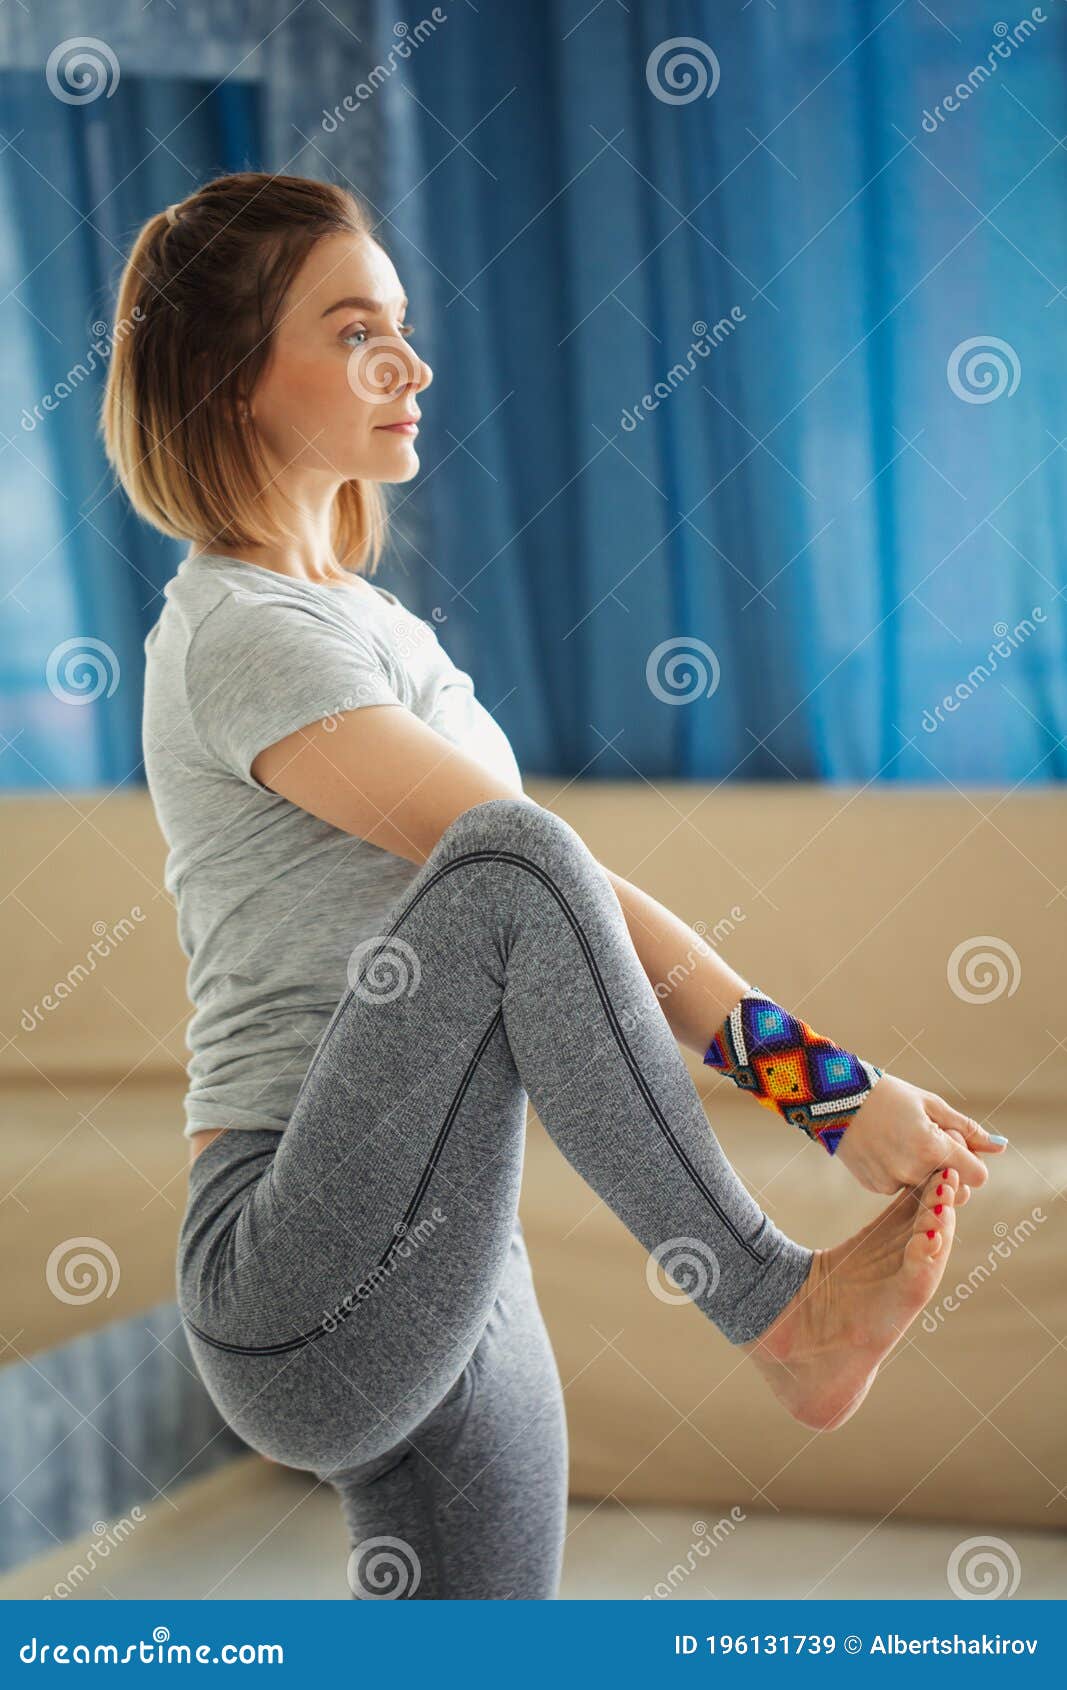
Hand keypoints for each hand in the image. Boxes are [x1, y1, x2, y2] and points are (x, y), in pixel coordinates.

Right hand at [833, 1072, 1005, 1197]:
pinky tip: (882, 1146)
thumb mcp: (930, 1105)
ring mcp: (893, 1183)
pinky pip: (901, 1186)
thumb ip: (967, 1129)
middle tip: (925, 1138)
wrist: (832, 1098)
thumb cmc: (886, 1094)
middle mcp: (914, 1172)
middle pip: (953, 1186)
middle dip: (948, 1168)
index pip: (977, 1175)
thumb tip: (1000, 1146)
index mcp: (934, 1149)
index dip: (969, 1158)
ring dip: (921, 1168)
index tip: (950, 1138)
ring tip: (898, 1138)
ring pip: (925, 1185)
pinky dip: (899, 1170)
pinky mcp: (876, 1187)